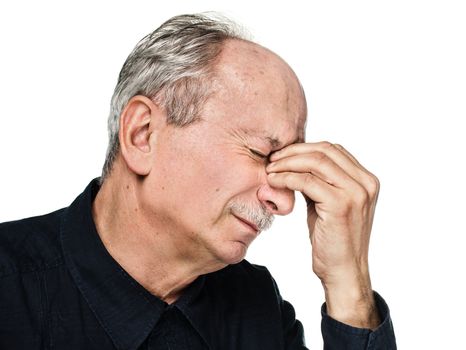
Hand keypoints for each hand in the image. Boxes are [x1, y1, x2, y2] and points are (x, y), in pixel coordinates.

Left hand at [266, 141, 380, 327]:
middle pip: (325, 151)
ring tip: (270, 169)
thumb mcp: (329, 203)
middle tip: (273, 159)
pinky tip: (274, 181)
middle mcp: (366, 183)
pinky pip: (307, 181)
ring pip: (315, 162)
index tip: (283, 155)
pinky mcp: (341, 205)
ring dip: (288, 163)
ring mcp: (356, 193)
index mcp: (366, 180)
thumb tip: (297, 161)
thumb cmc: (334, 240)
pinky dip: (287, 178)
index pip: (333, 149)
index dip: (305, 148)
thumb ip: (322, 181)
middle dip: (294, 151)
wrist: (344, 272)